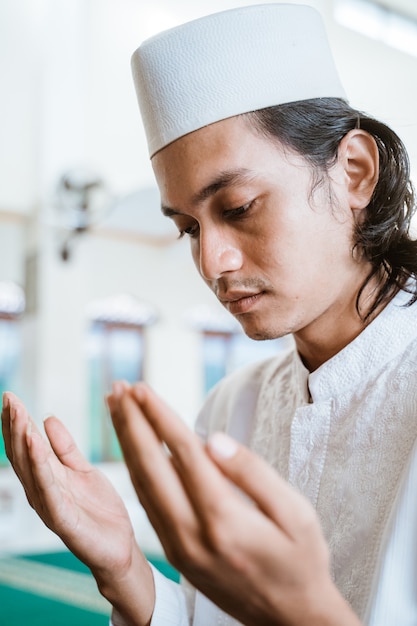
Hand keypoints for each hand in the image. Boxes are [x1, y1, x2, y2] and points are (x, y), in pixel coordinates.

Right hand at [1, 391, 153, 625]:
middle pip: (22, 455)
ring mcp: (49, 505)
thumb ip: (65, 448)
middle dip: (14, 426)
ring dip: (23, 441)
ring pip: (30, 469)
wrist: (120, 547)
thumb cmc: (99, 511)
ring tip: (19, 415)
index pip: (26, 446)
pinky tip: (35, 444)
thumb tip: (48, 418)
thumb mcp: (82, 470)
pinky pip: (48, 489)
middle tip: (9, 398)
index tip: (10, 397)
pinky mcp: (62, 519)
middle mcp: (42, 491)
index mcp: (47, 478)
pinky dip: (39, 465)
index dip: (17, 422)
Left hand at [108, 382, 361, 625]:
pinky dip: (135, 471)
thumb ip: (253, 473)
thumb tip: (210, 439)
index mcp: (223, 519)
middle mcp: (191, 534)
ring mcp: (178, 548)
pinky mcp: (175, 554)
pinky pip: (147, 505)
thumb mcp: (296, 513)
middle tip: (119, 390)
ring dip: (127, 444)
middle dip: (132, 424)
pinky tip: (132, 449)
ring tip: (117, 411)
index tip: (142, 389)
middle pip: (151, 467)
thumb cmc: (301, 560)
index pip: (183, 454)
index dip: (159, 417)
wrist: (290, 618)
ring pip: (141, 486)